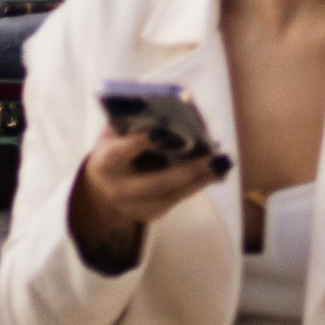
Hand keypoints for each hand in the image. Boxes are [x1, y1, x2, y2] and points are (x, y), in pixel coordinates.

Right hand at [69, 124, 223, 274]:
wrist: (102, 187)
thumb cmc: (114, 148)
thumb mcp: (114, 133)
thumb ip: (132, 123)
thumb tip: (165, 111)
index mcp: (104, 162)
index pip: (120, 153)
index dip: (139, 142)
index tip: (163, 130)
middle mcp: (118, 188)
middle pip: (156, 182)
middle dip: (187, 170)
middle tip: (214, 156)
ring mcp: (134, 205)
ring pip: (172, 194)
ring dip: (200, 179)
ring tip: (222, 164)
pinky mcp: (149, 214)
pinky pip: (177, 199)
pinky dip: (197, 185)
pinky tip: (215, 173)